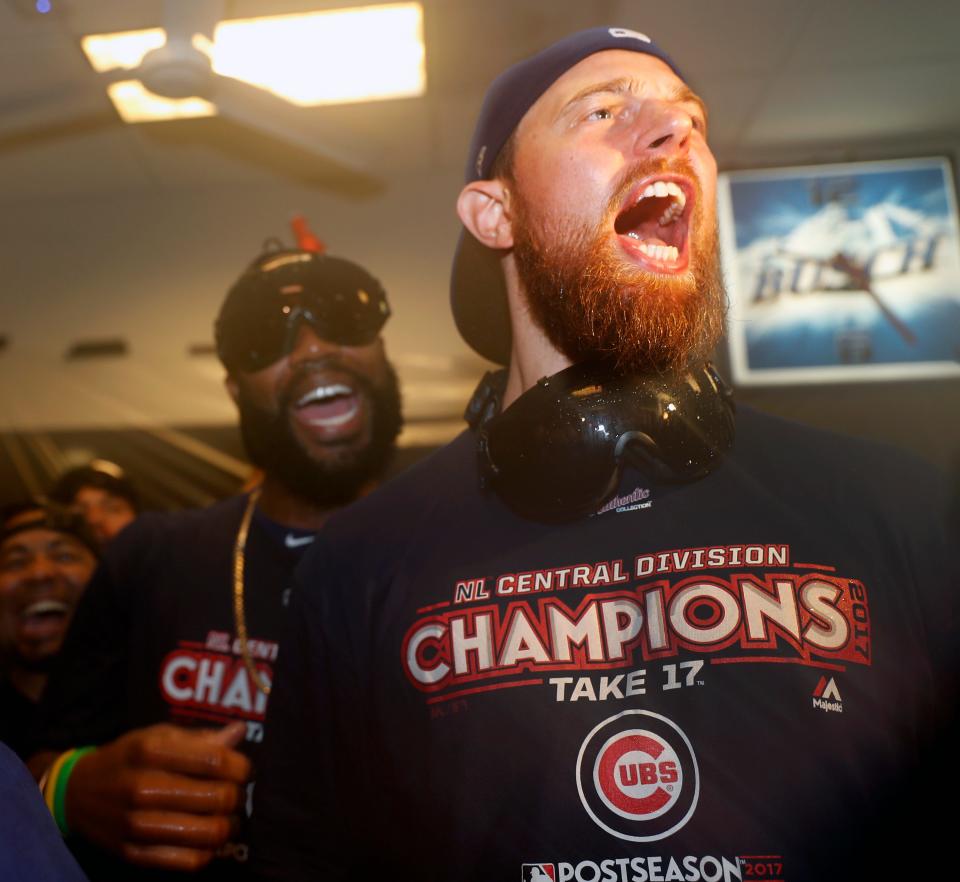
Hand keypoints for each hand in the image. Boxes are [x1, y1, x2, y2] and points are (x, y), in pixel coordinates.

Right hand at [65, 721, 250, 871]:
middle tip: (238, 795)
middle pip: (218, 797)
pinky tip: (208, 839)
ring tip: (229, 818)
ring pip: (209, 833)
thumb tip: (240, 732)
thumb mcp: (158, 735)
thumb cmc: (128, 758)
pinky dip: (209, 851)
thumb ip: (200, 737)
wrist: (76, 793)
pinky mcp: (133, 854)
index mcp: (152, 751)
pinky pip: (188, 861)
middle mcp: (143, 788)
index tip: (245, 770)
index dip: (242, 767)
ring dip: (230, 826)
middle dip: (239, 797)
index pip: (216, 761)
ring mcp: (137, 825)